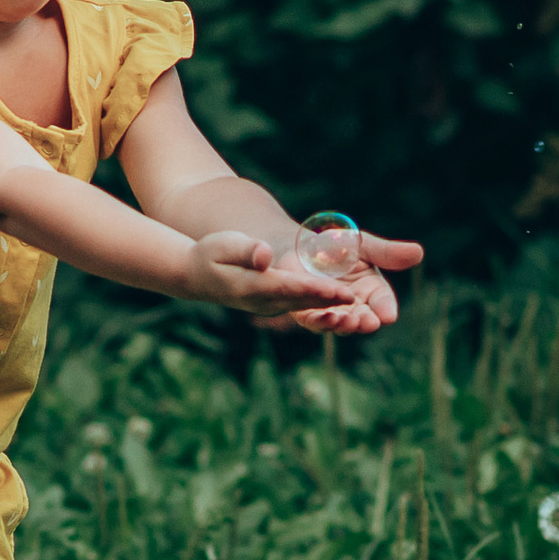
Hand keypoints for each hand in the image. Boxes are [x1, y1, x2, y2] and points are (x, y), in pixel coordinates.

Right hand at [180, 231, 360, 317]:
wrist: (196, 277)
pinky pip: (304, 309)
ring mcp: (271, 307)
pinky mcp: (277, 305)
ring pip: (307, 309)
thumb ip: (245, 250)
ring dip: (333, 312)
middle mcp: (265, 302)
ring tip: (360, 314)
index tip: (342, 292)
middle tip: (362, 306)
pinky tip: (347, 306)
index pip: (291, 288)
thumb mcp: (223, 245)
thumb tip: (264, 256)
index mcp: (252, 287)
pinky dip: (325, 308)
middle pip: (305, 303)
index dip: (318, 290)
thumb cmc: (209, 254)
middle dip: (333, 305)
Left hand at [253, 229, 422, 334]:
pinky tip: (324, 317)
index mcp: (372, 290)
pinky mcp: (308, 312)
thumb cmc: (337, 244)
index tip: (388, 316)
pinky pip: (315, 320)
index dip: (386, 309)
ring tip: (349, 321)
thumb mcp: (363, 245)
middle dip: (367, 322)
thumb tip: (419, 252)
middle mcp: (355, 305)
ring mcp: (332, 311)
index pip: (383, 303)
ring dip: (345, 324)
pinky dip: (320, 321)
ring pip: (341, 323)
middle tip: (370, 323)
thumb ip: (387, 253)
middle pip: (364, 318)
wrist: (301, 245)